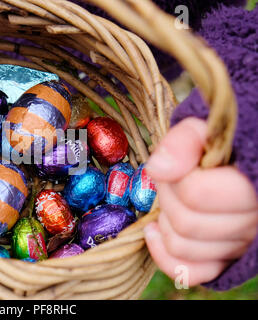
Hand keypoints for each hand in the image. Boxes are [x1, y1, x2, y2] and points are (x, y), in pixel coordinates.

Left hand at [144, 117, 257, 286]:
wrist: (231, 163)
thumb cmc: (215, 146)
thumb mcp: (201, 130)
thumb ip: (182, 142)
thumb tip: (158, 170)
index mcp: (253, 185)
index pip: (195, 193)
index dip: (174, 177)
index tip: (176, 164)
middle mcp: (253, 221)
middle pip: (185, 223)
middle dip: (166, 196)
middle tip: (170, 180)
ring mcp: (240, 244)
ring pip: (183, 247)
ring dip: (164, 220)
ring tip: (170, 199)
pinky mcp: (225, 259)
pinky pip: (190, 272)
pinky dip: (164, 254)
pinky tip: (153, 229)